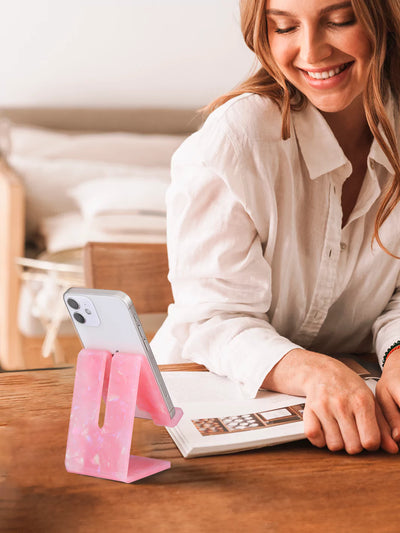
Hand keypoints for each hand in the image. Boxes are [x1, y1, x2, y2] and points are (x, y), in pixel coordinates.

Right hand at [263, 349, 397, 453]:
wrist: (321, 370)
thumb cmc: (347, 386)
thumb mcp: (369, 400)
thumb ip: (382, 426)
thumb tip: (392, 449)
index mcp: (361, 401)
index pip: (370, 441)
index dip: (369, 443)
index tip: (366, 437)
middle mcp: (342, 404)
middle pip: (352, 446)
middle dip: (353, 444)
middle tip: (351, 432)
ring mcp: (324, 407)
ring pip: (334, 445)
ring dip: (336, 441)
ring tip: (338, 429)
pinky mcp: (309, 409)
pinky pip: (314, 436)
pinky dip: (319, 439)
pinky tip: (324, 430)